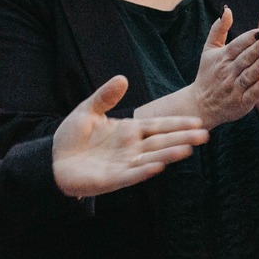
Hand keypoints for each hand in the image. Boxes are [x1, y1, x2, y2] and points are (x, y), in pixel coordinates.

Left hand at [53, 76, 208, 196]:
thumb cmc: (72, 137)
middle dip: (182, 138)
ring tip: (187, 150)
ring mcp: (124, 164)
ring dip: (169, 154)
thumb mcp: (87, 110)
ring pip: (152, 157)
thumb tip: (122, 78)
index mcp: (129, 131)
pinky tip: (159, 166)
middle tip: (204, 135)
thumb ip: (106, 96)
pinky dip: (145, 171)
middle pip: (161, 141)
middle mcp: (132, 148)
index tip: (197, 120)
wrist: (53, 160)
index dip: (177, 124)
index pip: (158, 126)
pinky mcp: (113, 179)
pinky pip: (132, 175)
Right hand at [138, 6, 258, 128]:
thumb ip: (218, 30)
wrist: (201, 105)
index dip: (248, 39)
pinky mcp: (241, 103)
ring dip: (258, 67)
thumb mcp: (209, 50)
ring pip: (248, 75)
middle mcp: (227, 72)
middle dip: (255, 50)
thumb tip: (226, 10)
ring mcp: (234, 88)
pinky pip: (251, 94)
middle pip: (243, 59)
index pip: (236, 46)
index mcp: (222, 57)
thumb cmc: (208, 74)